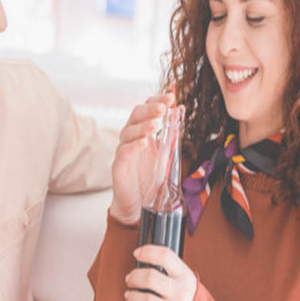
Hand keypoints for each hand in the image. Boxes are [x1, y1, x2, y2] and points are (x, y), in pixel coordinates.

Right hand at [110, 92, 174, 223]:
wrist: (137, 202)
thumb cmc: (149, 176)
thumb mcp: (164, 152)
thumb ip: (171, 133)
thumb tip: (180, 109)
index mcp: (141, 131)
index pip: (146, 109)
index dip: (157, 101)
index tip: (171, 97)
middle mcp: (130, 137)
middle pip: (135, 115)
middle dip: (150, 110)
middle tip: (163, 108)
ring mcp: (123, 150)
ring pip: (129, 132)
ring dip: (143, 126)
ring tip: (156, 125)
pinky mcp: (119, 165)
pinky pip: (124, 152)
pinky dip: (134, 146)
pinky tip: (144, 143)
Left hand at [122, 244, 196, 300]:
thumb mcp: (190, 283)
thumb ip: (173, 273)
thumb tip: (146, 261)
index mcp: (186, 278)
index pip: (164, 256)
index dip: (147, 251)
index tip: (137, 254)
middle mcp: (181, 295)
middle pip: (149, 278)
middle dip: (134, 277)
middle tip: (130, 279)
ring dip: (131, 297)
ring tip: (129, 296)